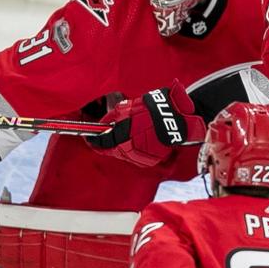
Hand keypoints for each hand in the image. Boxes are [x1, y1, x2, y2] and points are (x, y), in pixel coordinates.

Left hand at [87, 80, 205, 167]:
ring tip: (127, 136)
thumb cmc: (154, 110)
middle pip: (112, 150)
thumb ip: (114, 116)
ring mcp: (140, 156)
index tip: (90, 138)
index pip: (102, 141)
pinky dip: (134, 150)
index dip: (94, 140)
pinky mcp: (150, 161)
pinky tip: (138, 141)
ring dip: (121, 147)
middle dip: (108, 144)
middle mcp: (129, 148)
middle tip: (108, 136)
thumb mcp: (131, 107)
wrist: (178, 120)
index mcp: (122, 134)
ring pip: (123, 154)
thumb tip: (104, 123)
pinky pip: (136, 157)